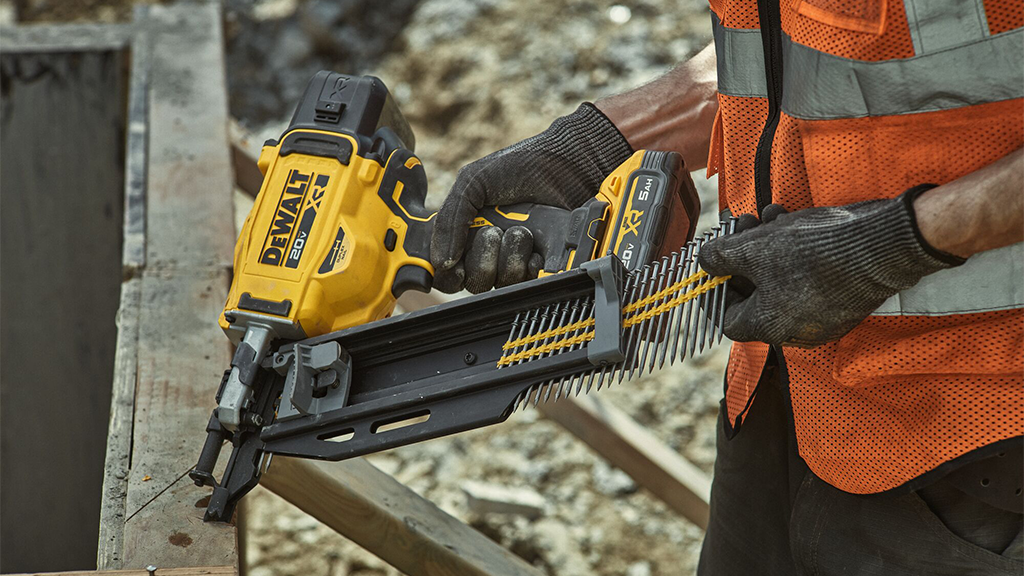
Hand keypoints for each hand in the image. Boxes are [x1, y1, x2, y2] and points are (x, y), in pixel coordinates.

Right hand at [430, 103, 632, 292]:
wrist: (566, 164)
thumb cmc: (520, 166)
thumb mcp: (472, 183)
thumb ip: (449, 219)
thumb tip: (439, 261)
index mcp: (468, 232)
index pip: (449, 270)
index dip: (448, 273)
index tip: (453, 265)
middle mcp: (490, 249)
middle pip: (473, 282)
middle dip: (482, 259)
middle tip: (494, 232)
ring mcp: (516, 258)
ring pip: (501, 283)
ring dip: (509, 258)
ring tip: (521, 231)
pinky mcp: (542, 263)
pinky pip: (528, 282)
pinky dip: (529, 265)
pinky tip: (536, 247)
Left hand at [699, 188, 964, 346]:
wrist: (884, 243)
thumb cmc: (815, 252)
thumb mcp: (754, 248)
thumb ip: (720, 257)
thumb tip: (704, 261)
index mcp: (771, 326)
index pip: (728, 320)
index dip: (715, 290)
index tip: (714, 266)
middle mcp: (796, 329)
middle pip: (755, 295)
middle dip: (743, 258)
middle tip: (740, 227)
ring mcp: (823, 315)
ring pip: (780, 280)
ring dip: (767, 246)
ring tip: (766, 216)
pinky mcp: (843, 296)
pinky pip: (807, 277)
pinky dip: (794, 251)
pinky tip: (789, 219)